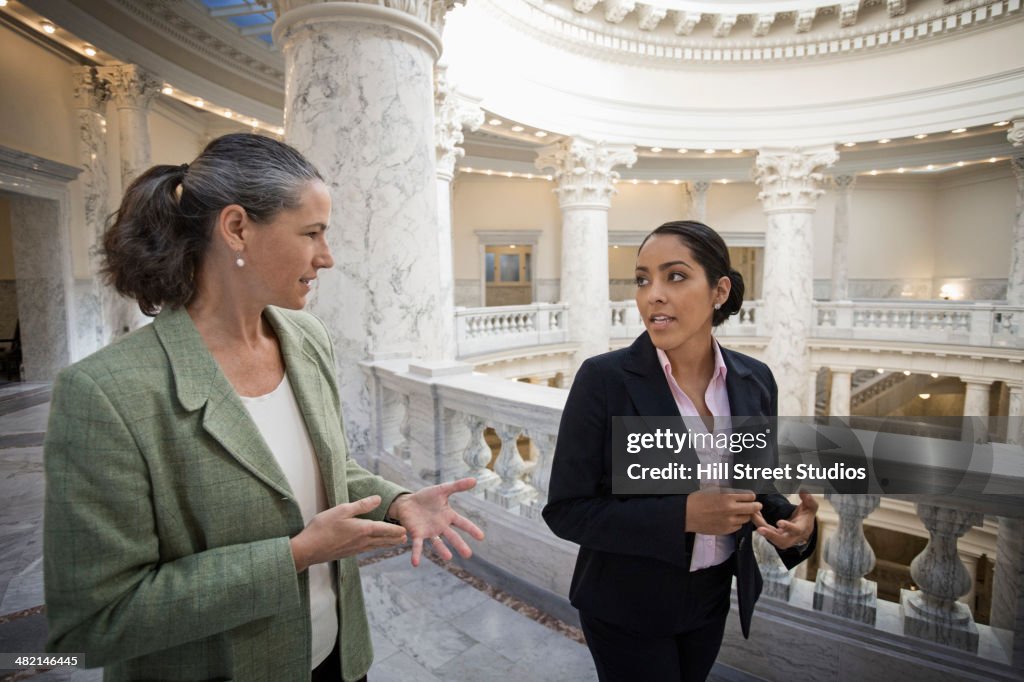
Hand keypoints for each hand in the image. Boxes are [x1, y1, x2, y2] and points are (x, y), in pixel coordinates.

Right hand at [289, 495, 406, 572]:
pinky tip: (374, 546)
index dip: (397, 529)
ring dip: (387, 544)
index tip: (407, 530)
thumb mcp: (342, 510)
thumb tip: (378, 499)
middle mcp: (363, 541)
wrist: (309, 549)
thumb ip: (362, 505)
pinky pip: (367, 550)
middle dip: (396, 538)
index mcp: (364, 529)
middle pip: (384, 540)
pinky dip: (376, 547)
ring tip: (395, 542)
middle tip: (406, 538)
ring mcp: (356, 549)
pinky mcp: (349, 553)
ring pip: (376, 546)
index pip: (386, 529)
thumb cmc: (323, 527)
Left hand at [386, 478, 485, 566]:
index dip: (471, 529)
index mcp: (448, 516)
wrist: (406, 503)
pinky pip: (418, 545)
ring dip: (442, 550)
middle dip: (460, 545)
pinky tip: (415, 563)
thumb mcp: (442, 490)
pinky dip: (416, 554)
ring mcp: (429, 532)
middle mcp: (441, 526)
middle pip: (452, 536)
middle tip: (468, 555)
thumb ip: (458, 486)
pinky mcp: (417, 534)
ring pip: (437, 543)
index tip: (481, 537)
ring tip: (448, 558)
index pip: (462, 523)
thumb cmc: (426, 497)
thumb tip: (475, 480)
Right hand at [685, 489, 761, 534]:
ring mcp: (729, 522)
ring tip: (739, 512)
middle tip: (755, 505)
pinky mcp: (726, 530)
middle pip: (753, 509)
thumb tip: (741, 492)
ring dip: (745, 515)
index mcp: (728, 497)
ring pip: (746, 519)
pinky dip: (737, 523)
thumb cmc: (698, 500)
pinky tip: (730, 519)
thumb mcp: (714, 489)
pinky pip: (738, 527)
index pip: (750, 496)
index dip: (752, 496)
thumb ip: (729, 491)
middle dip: (756, 506)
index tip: (751, 497)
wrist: (686, 514)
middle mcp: (731, 510)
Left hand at [753, 491, 817, 549]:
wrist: (803, 529)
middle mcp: (791, 537)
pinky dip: (759, 523)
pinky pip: (766, 531)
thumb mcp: (810, 507)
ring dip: (761, 526)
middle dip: (770, 535)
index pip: (795, 530)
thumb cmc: (806, 516)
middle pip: (781, 540)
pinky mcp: (774, 536)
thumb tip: (803, 491)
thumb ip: (809, 500)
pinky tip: (754, 514)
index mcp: (801, 529)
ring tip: (753, 515)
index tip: (779, 522)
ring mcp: (782, 539)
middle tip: (760, 529)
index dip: (788, 527)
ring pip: (770, 536)